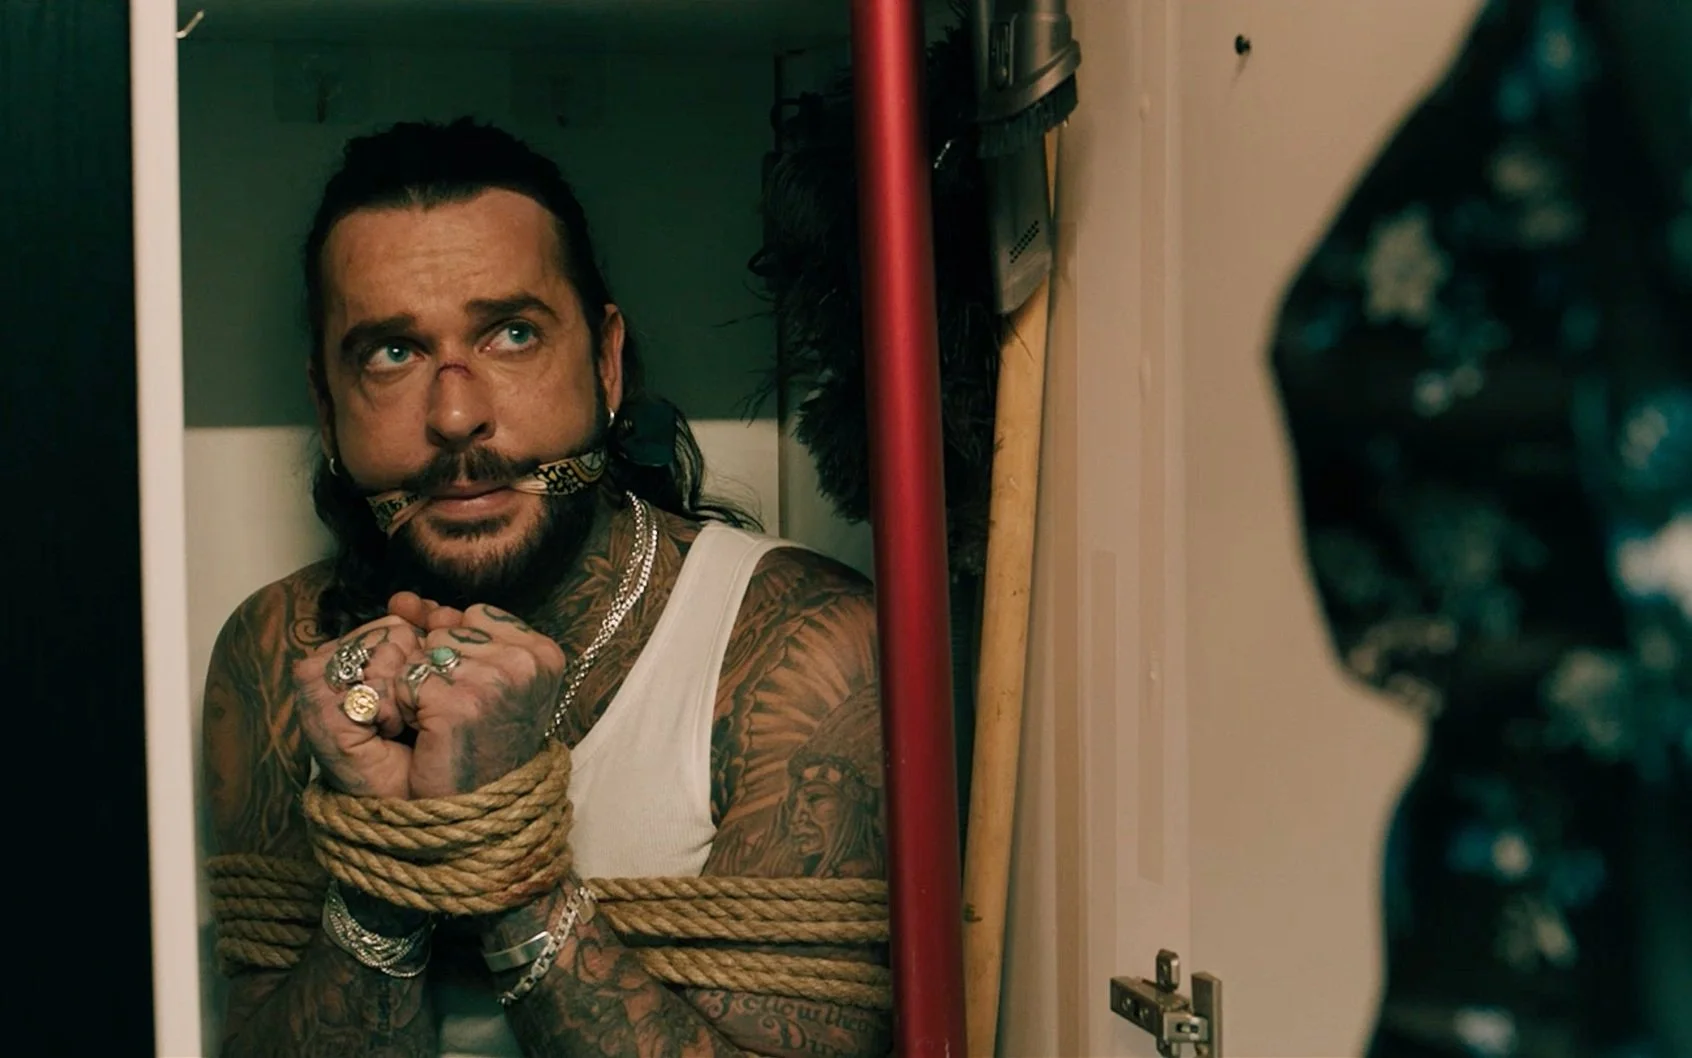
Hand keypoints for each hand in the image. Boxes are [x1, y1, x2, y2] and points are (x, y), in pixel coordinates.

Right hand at [293, 614, 424, 798]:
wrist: (407, 800)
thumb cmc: (423, 745)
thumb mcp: (430, 683)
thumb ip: (427, 636)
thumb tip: (422, 602)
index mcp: (350, 652)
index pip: (398, 624)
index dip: (423, 656)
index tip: (420, 698)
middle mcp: (327, 661)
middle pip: (395, 632)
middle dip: (416, 676)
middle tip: (407, 716)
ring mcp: (316, 680)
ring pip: (386, 652)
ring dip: (404, 696)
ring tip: (395, 726)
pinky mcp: (317, 702)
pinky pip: (374, 684)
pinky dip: (390, 711)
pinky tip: (387, 733)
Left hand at [400, 602, 564, 799]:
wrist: (475, 813)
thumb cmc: (476, 745)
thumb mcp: (478, 675)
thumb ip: (447, 627)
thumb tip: (403, 598)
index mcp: (543, 652)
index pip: (472, 615)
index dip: (456, 652)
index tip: (475, 696)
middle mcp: (527, 662)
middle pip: (445, 631)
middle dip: (436, 669)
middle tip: (459, 715)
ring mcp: (498, 681)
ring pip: (423, 653)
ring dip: (419, 690)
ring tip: (446, 725)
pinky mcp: (463, 703)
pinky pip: (407, 679)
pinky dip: (406, 707)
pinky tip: (431, 735)